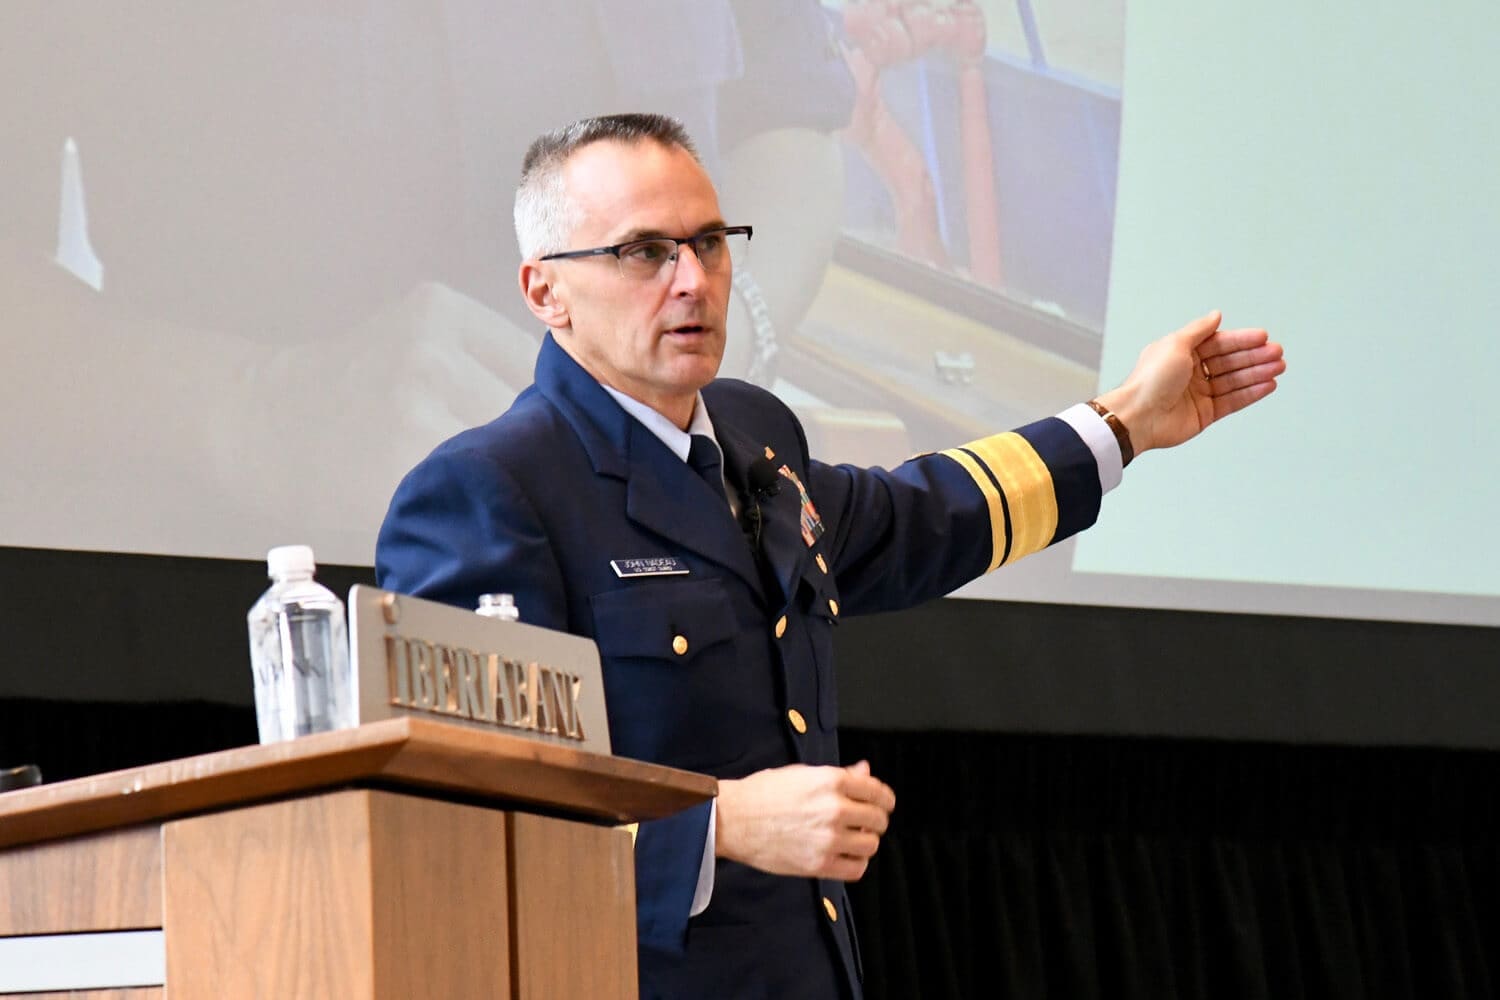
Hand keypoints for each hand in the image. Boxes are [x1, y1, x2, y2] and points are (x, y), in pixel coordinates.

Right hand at [715, 760, 895, 881]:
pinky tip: (846, 855)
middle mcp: (834, 809)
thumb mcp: (803, 774)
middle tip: (865, 820)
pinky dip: (856, 862)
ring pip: (871, 845)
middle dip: (875, 819)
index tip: (882, 803)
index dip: (884, 798)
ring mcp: (828, 839)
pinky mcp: (819, 864)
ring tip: (853, 838)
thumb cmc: (763, 793)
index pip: (878, 792)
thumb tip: (865, 771)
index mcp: (831, 781)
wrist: (733, 820)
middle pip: (878, 819)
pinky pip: (856, 869)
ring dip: (866, 841)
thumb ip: (840, 775)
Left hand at [1096, 310, 1284, 454]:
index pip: (1219, 343)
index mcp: (1181, 353)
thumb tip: (1215, 315)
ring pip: (1234, 381)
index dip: (1241, 340)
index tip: (1263, 337)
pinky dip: (1251, 393)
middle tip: (1277, 353)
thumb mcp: (1175, 344)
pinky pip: (1233, 401)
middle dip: (1254, 357)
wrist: (1139, 417)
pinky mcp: (1205, 414)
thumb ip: (1199, 330)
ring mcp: (1198, 394)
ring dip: (1257, 373)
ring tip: (1278, 367)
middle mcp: (1190, 372)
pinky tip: (1268, 384)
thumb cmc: (1150, 380)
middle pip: (1229, 361)